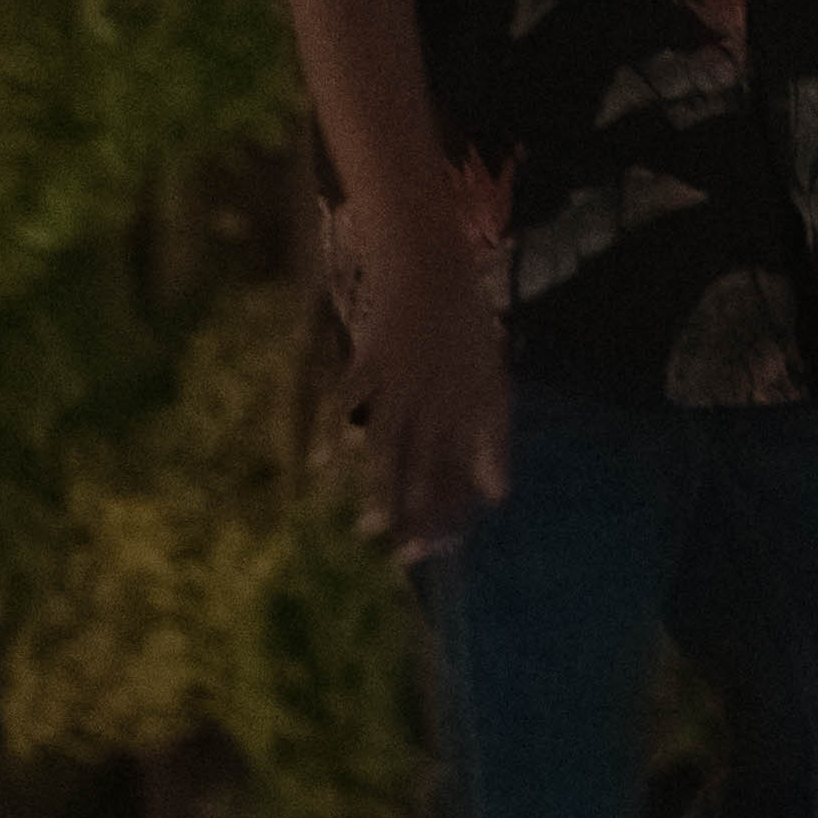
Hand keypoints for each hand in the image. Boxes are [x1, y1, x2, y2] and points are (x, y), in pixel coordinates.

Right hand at [348, 245, 511, 561]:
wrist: (432, 263)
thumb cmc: (463, 328)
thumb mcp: (490, 381)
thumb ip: (490, 440)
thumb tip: (497, 496)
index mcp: (470, 404)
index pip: (463, 467)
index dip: (450, 509)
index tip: (435, 548)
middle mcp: (440, 397)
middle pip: (426, 463)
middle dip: (415, 510)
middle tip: (404, 554)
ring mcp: (403, 379)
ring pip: (390, 440)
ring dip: (380, 485)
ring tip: (369, 527)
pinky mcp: (371, 357)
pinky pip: (350, 399)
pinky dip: (335, 431)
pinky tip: (320, 464)